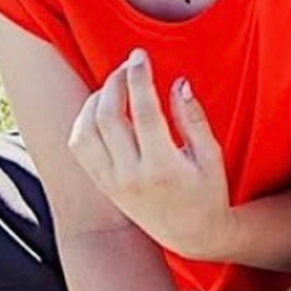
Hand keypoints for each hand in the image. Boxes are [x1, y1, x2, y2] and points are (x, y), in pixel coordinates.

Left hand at [68, 49, 232, 259]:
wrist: (192, 234)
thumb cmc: (208, 192)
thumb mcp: (211, 157)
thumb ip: (194, 119)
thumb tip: (179, 83)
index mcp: (163, 168)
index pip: (143, 113)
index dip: (139, 79)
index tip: (141, 56)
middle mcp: (131, 176)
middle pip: (109, 116)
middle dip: (116, 82)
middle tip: (129, 65)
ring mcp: (112, 182)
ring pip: (86, 129)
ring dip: (97, 99)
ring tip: (116, 86)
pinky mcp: (102, 184)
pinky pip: (79, 145)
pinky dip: (83, 120)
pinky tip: (101, 108)